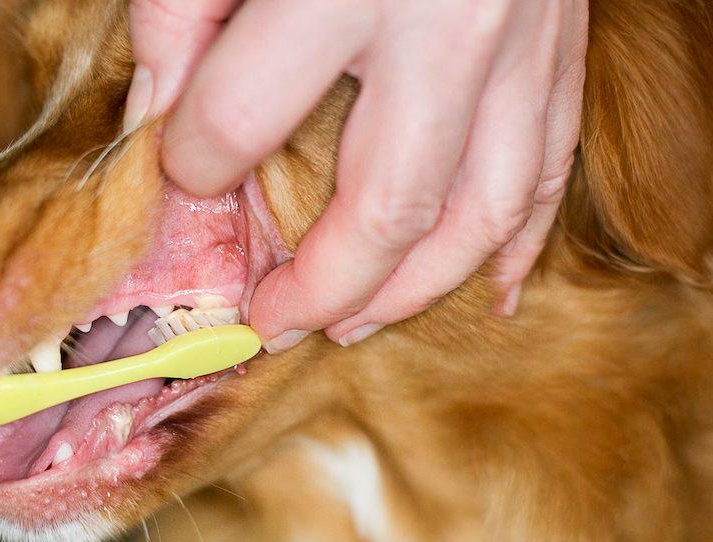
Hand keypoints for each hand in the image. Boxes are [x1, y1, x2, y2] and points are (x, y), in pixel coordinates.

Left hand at [125, 0, 587, 350]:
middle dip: (318, 285)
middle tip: (267, 324)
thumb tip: (161, 125)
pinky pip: (550, 170)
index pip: (238, 119)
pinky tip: (487, 294)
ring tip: (353, 329)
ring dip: (414, 291)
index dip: (194, 159)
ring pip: (479, 212)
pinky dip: (519, 245)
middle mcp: (447, 27)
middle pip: (384, 203)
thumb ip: (180, 15)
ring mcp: (521, 46)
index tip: (184, 169)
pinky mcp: (561, 51)